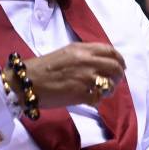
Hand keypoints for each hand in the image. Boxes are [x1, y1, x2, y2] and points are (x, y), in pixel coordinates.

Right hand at [4, 42, 125, 107]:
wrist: (26, 82)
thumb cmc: (43, 67)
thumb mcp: (67, 53)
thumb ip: (85, 55)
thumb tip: (101, 62)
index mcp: (82, 49)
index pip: (110, 50)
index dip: (119, 59)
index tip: (121, 65)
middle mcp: (87, 60)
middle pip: (115, 66)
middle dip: (119, 75)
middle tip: (116, 81)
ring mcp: (85, 77)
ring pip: (110, 84)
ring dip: (109, 89)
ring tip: (103, 92)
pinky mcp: (80, 94)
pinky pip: (97, 98)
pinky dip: (97, 100)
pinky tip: (91, 100)